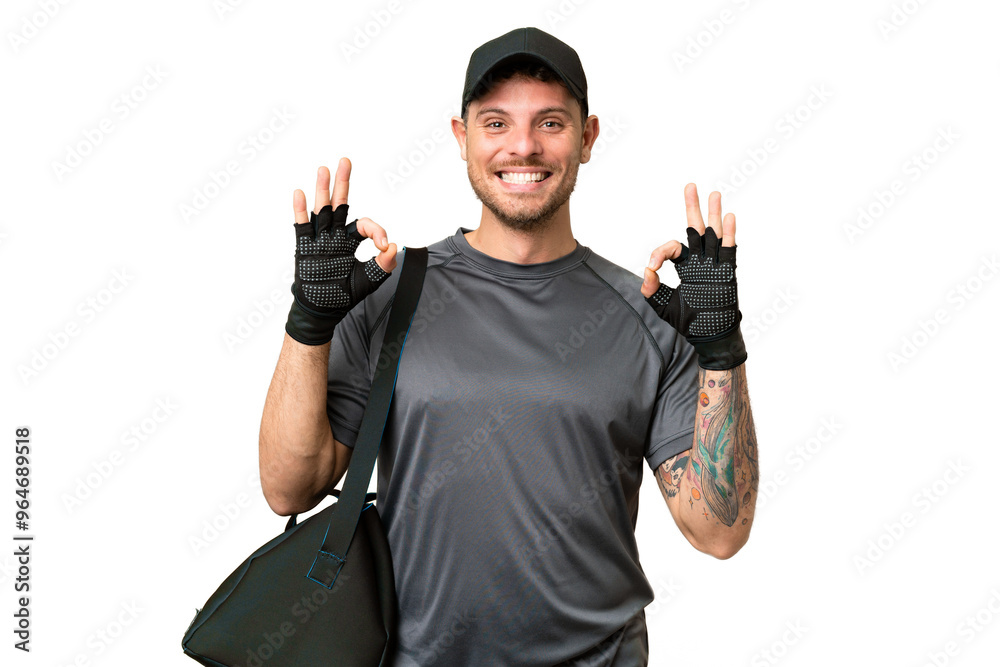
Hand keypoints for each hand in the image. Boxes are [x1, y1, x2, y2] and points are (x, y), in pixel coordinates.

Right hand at [284, 158, 397, 345]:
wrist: (322, 310)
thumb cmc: (343, 294)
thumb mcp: (369, 280)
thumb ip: (383, 265)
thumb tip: (393, 247)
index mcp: (350, 241)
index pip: (365, 225)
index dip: (377, 231)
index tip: (384, 246)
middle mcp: (334, 235)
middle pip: (339, 204)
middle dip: (343, 182)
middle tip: (346, 161)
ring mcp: (319, 240)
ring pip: (321, 210)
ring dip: (323, 190)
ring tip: (324, 170)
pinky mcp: (304, 248)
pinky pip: (302, 226)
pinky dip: (301, 210)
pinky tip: (300, 193)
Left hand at [641, 184, 746, 369]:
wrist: (708, 336)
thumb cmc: (688, 322)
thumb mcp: (663, 306)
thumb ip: (652, 289)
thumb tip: (646, 271)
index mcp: (685, 267)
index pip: (672, 249)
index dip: (660, 253)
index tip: (653, 266)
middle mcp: (700, 262)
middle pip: (696, 229)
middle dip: (693, 207)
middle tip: (690, 186)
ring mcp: (714, 265)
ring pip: (714, 234)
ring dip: (714, 214)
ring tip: (714, 194)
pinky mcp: (727, 272)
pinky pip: (728, 249)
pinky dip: (729, 233)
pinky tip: (729, 216)